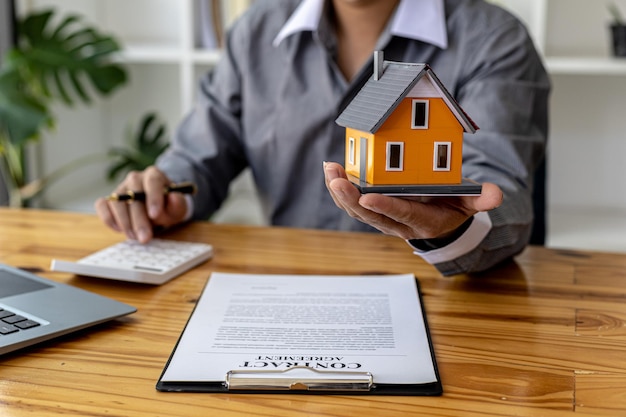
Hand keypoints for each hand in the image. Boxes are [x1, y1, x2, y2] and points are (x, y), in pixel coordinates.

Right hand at [94, 166, 188, 242]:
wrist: (157, 208)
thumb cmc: (168, 206)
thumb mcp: (178, 207)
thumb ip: (178, 203)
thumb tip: (174, 197)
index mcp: (154, 175)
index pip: (153, 181)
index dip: (153, 198)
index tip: (155, 215)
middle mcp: (135, 178)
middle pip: (133, 195)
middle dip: (139, 219)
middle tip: (144, 237)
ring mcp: (121, 188)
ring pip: (117, 202)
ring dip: (125, 222)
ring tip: (135, 237)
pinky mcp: (110, 198)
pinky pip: (102, 205)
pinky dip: (108, 218)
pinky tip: (119, 229)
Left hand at [323, 162, 502, 240]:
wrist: (441, 221)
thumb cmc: (454, 206)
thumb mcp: (470, 203)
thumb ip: (479, 199)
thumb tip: (496, 195)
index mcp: (423, 221)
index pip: (402, 214)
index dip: (385, 207)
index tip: (367, 197)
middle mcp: (398, 224)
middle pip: (371, 215)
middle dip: (350, 198)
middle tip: (336, 180)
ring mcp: (383, 220)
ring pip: (357, 211)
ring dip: (340, 193)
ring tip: (330, 171)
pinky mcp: (373, 213)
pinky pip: (353, 205)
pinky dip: (340, 189)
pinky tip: (332, 171)